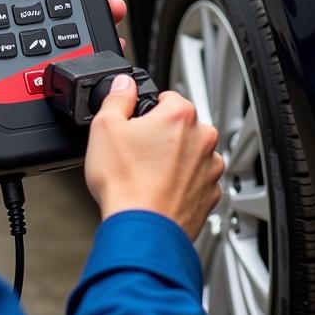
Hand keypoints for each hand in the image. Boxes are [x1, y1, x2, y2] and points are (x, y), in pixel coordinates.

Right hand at [84, 77, 224, 239]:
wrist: (141, 230)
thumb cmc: (126, 183)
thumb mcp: (104, 127)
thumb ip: (117, 97)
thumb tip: (123, 84)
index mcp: (180, 115)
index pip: (166, 97)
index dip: (146, 110)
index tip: (136, 125)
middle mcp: (203, 138)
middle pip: (181, 125)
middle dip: (161, 134)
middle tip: (138, 151)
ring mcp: (210, 169)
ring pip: (191, 153)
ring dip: (175, 158)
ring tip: (147, 173)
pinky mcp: (210, 196)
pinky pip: (196, 180)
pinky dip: (182, 183)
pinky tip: (159, 190)